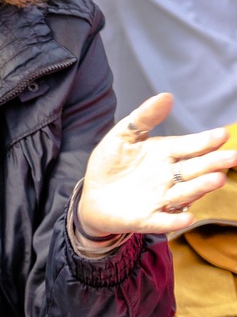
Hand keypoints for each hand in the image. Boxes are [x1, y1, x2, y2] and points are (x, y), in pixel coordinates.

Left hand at [78, 93, 236, 236]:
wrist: (93, 195)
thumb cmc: (112, 164)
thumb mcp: (123, 137)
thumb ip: (143, 118)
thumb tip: (166, 96)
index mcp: (165, 154)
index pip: (188, 146)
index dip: (204, 141)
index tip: (221, 134)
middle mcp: (169, 177)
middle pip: (194, 169)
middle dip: (213, 163)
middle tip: (232, 157)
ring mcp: (161, 198)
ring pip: (184, 193)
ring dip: (200, 187)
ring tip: (217, 179)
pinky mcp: (148, 218)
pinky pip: (164, 220)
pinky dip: (175, 220)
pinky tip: (187, 217)